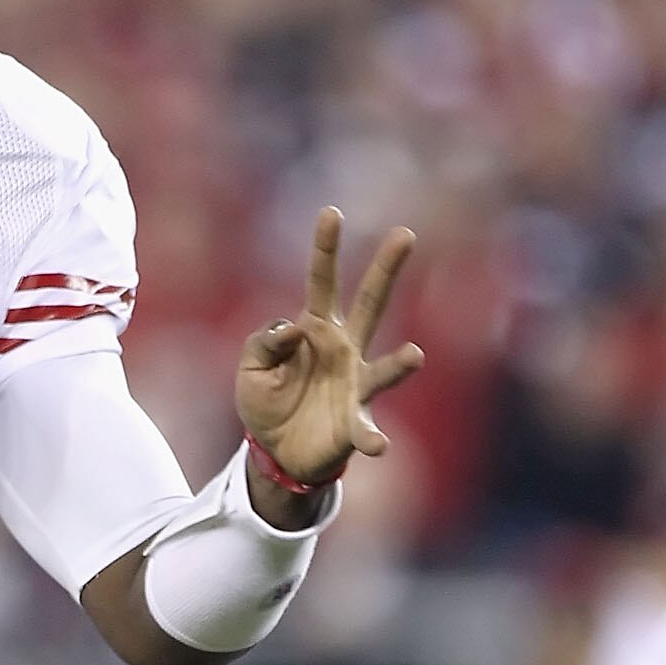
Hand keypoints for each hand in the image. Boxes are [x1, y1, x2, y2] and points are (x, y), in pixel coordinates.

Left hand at [236, 208, 421, 490]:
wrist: (277, 452)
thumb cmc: (267, 402)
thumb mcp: (250, 366)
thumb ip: (263, 341)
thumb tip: (294, 329)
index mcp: (316, 328)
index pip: (321, 280)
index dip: (326, 248)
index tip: (331, 212)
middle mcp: (344, 349)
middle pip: (371, 302)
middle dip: (386, 269)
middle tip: (405, 234)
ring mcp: (355, 384)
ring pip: (384, 368)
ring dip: (400, 364)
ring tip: (415, 356)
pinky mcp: (356, 423)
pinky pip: (367, 429)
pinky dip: (372, 437)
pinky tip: (378, 445)